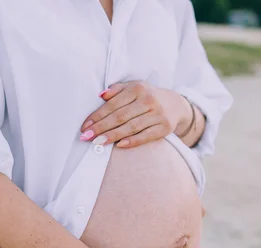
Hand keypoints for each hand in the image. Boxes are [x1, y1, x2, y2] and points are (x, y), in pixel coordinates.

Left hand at [79, 81, 193, 147]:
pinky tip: (119, 145)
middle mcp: (148, 100)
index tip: (85, 126)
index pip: (113, 104)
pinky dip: (132, 141)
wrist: (175, 104)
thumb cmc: (147, 96)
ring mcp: (157, 114)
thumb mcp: (133, 87)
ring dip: (112, 136)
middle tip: (86, 137)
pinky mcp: (164, 127)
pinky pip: (146, 136)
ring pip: (131, 127)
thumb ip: (117, 90)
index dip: (97, 116)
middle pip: (120, 116)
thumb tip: (100, 95)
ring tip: (98, 142)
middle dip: (101, 127)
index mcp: (137, 88)